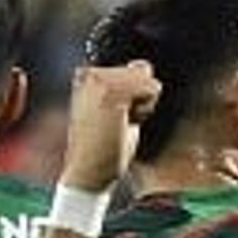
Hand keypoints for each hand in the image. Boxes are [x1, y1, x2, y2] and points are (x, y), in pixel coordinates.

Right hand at [62, 60, 161, 194]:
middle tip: (117, 123)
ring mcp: (99, 80)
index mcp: (86, 75)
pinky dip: (145, 109)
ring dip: (143, 106)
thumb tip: (142, 64)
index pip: (134, 69)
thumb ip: (129, 86)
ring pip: (148, 79)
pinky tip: (125, 123)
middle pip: (143, 70)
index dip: (134, 96)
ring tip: (119, 124)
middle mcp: (89, 72)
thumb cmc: (102, 148)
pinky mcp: (111, 92)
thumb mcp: (115, 110)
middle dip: (139, 99)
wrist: (87, 172)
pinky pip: (151, 88)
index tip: (114, 117)